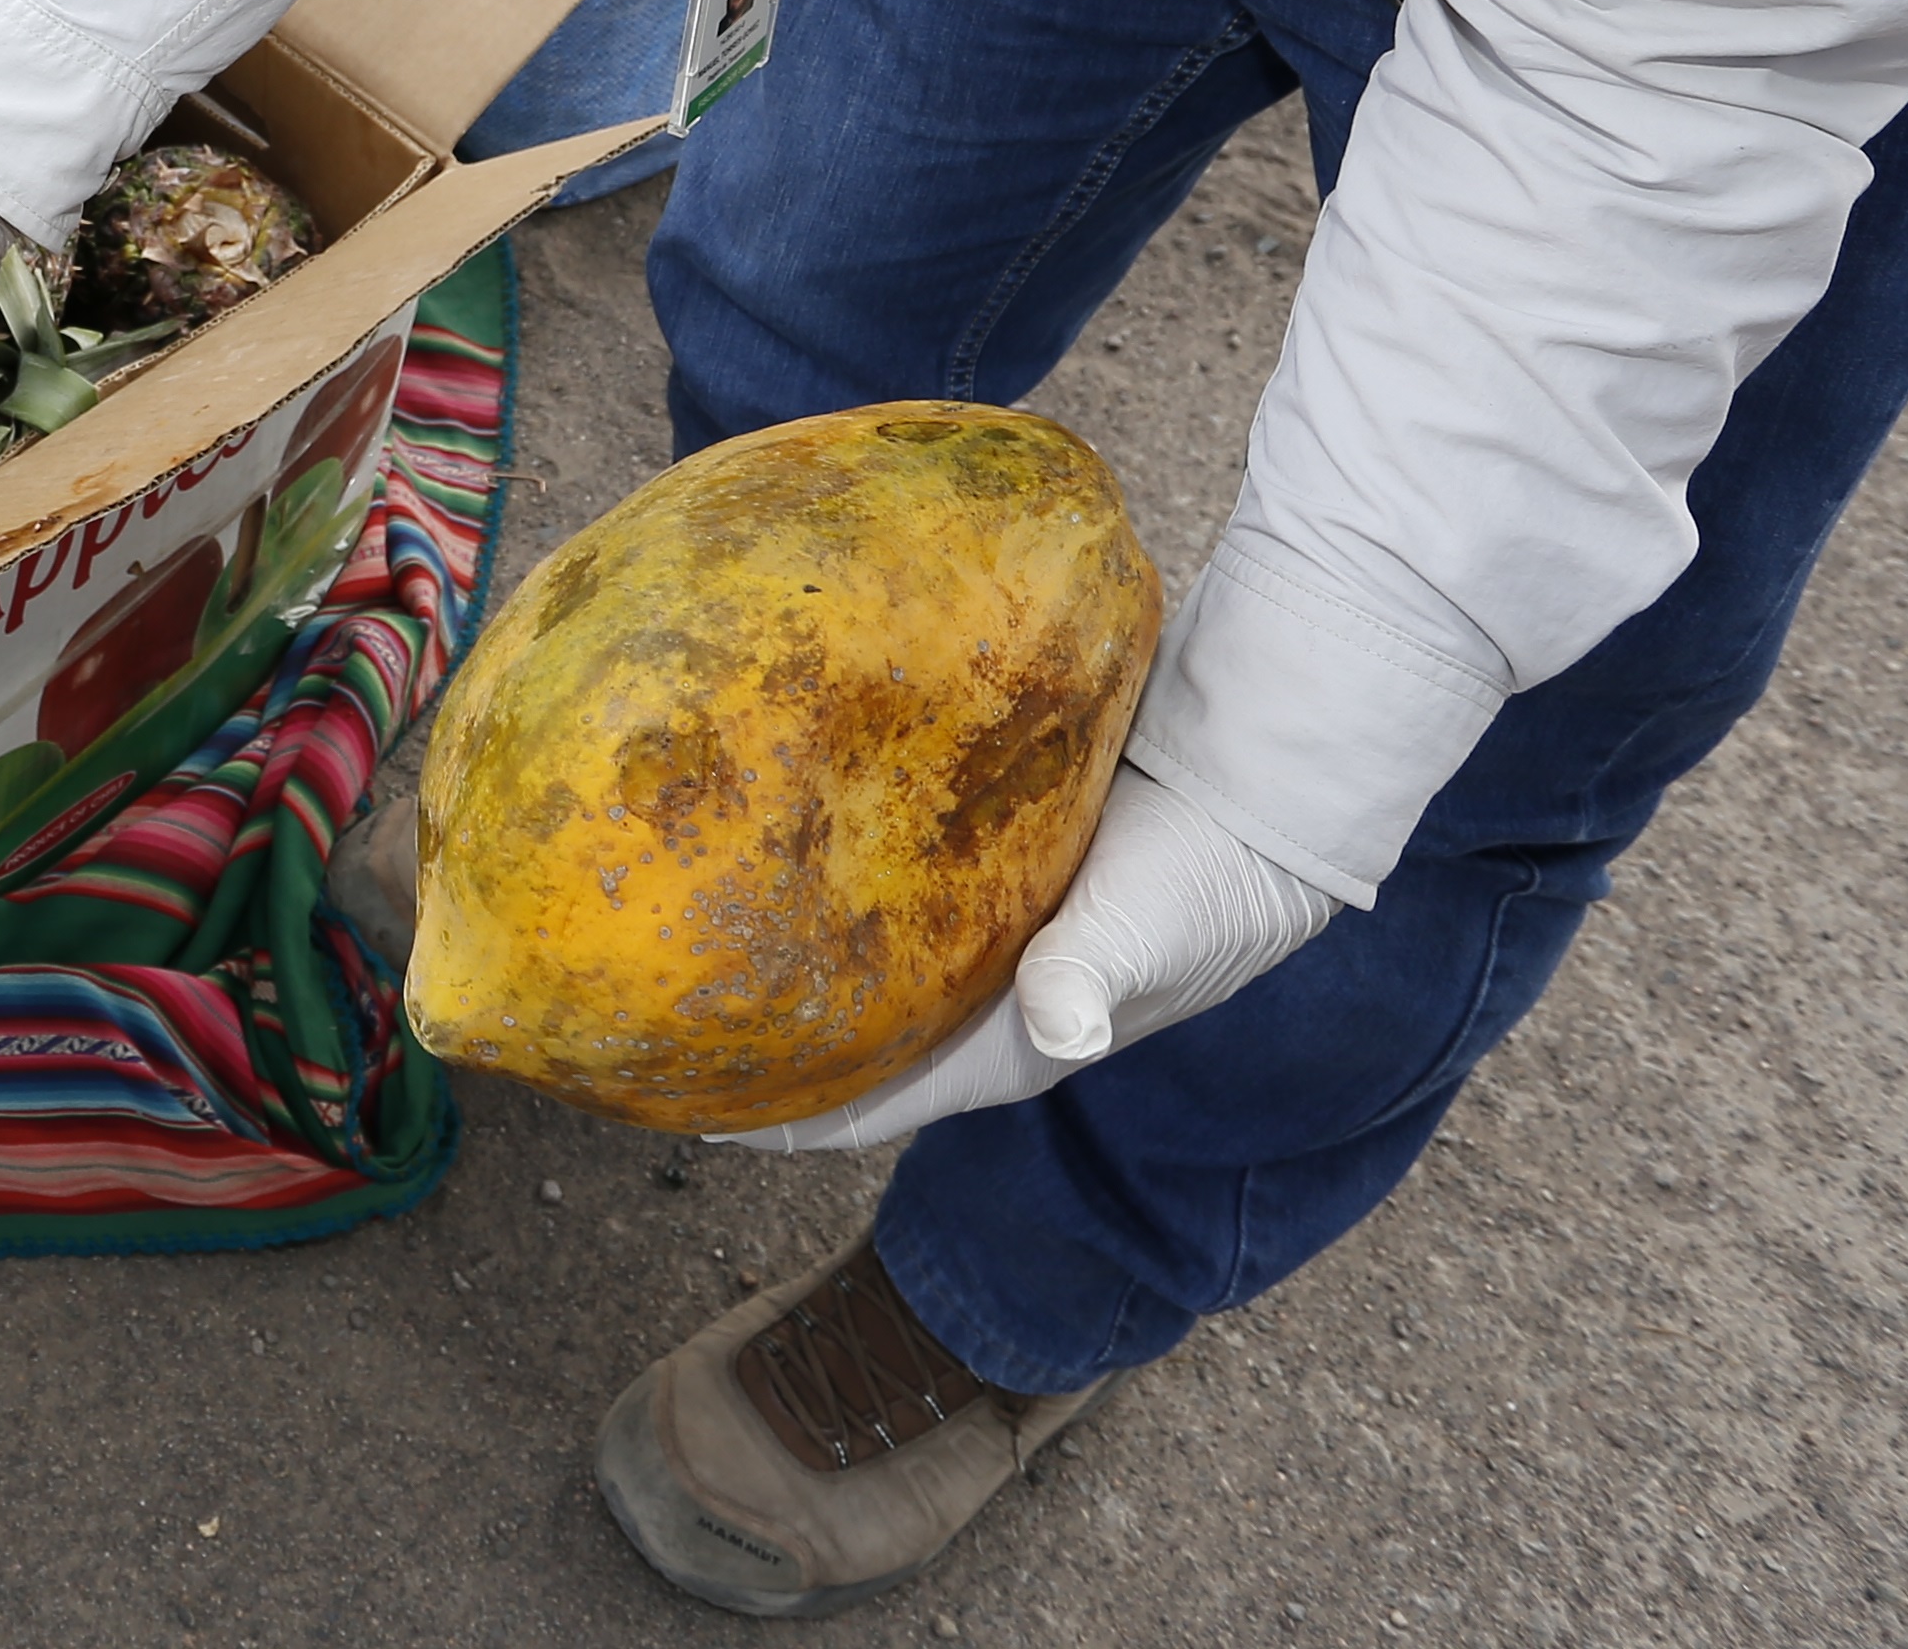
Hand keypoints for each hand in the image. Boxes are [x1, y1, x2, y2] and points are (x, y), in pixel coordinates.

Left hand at [714, 759, 1340, 1152]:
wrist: (1260, 788)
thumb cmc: (1210, 875)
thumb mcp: (1148, 927)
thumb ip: (1095, 974)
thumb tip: (1065, 1028)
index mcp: (1004, 1049)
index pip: (866, 1107)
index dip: (776, 1120)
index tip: (676, 1109)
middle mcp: (976, 1004)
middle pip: (842, 1043)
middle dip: (755, 1042)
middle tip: (647, 1014)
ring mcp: (972, 936)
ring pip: (854, 966)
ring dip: (782, 962)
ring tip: (676, 930)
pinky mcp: (973, 867)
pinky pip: (876, 888)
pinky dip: (824, 886)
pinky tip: (755, 842)